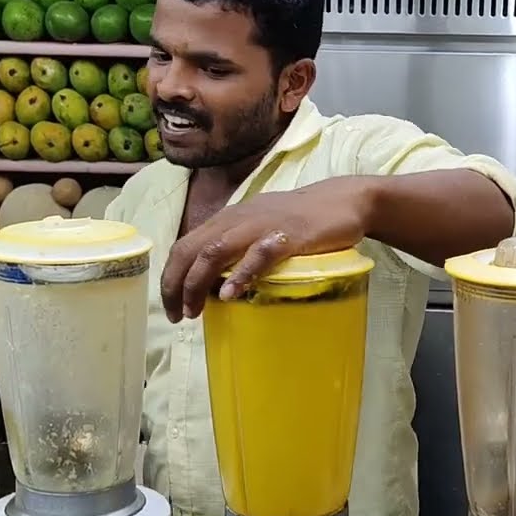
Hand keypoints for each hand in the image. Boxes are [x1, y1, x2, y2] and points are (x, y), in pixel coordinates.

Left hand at [161, 177, 372, 321]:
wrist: (344, 200)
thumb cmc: (300, 219)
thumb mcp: (259, 228)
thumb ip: (238, 248)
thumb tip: (215, 282)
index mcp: (228, 219)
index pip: (184, 246)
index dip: (171, 277)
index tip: (172, 307)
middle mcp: (237, 219)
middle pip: (191, 250)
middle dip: (176, 285)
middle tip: (178, 315)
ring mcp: (262, 226)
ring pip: (215, 251)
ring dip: (198, 282)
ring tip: (195, 310)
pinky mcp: (288, 235)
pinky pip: (259, 254)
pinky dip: (241, 274)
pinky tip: (231, 294)